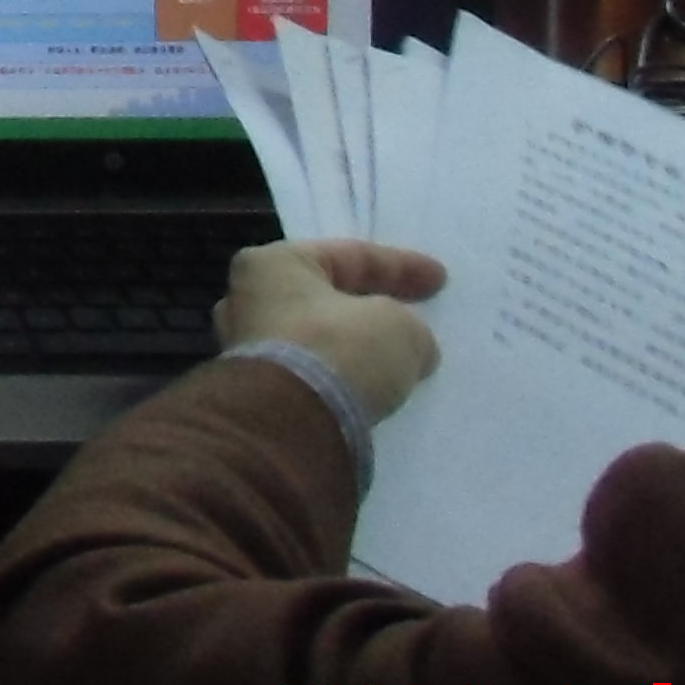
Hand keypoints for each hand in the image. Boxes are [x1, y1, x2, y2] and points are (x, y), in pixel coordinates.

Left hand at [215, 237, 447, 421]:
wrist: (291, 427)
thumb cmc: (338, 352)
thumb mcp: (397, 327)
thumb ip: (408, 327)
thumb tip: (412, 350)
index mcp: (270, 265)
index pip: (348, 256)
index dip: (400, 266)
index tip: (440, 281)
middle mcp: (245, 302)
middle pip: (324, 298)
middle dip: (368, 308)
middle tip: (411, 317)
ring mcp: (244, 352)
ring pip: (315, 341)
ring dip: (353, 348)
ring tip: (396, 360)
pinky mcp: (257, 397)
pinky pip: (309, 378)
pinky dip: (340, 380)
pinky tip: (369, 391)